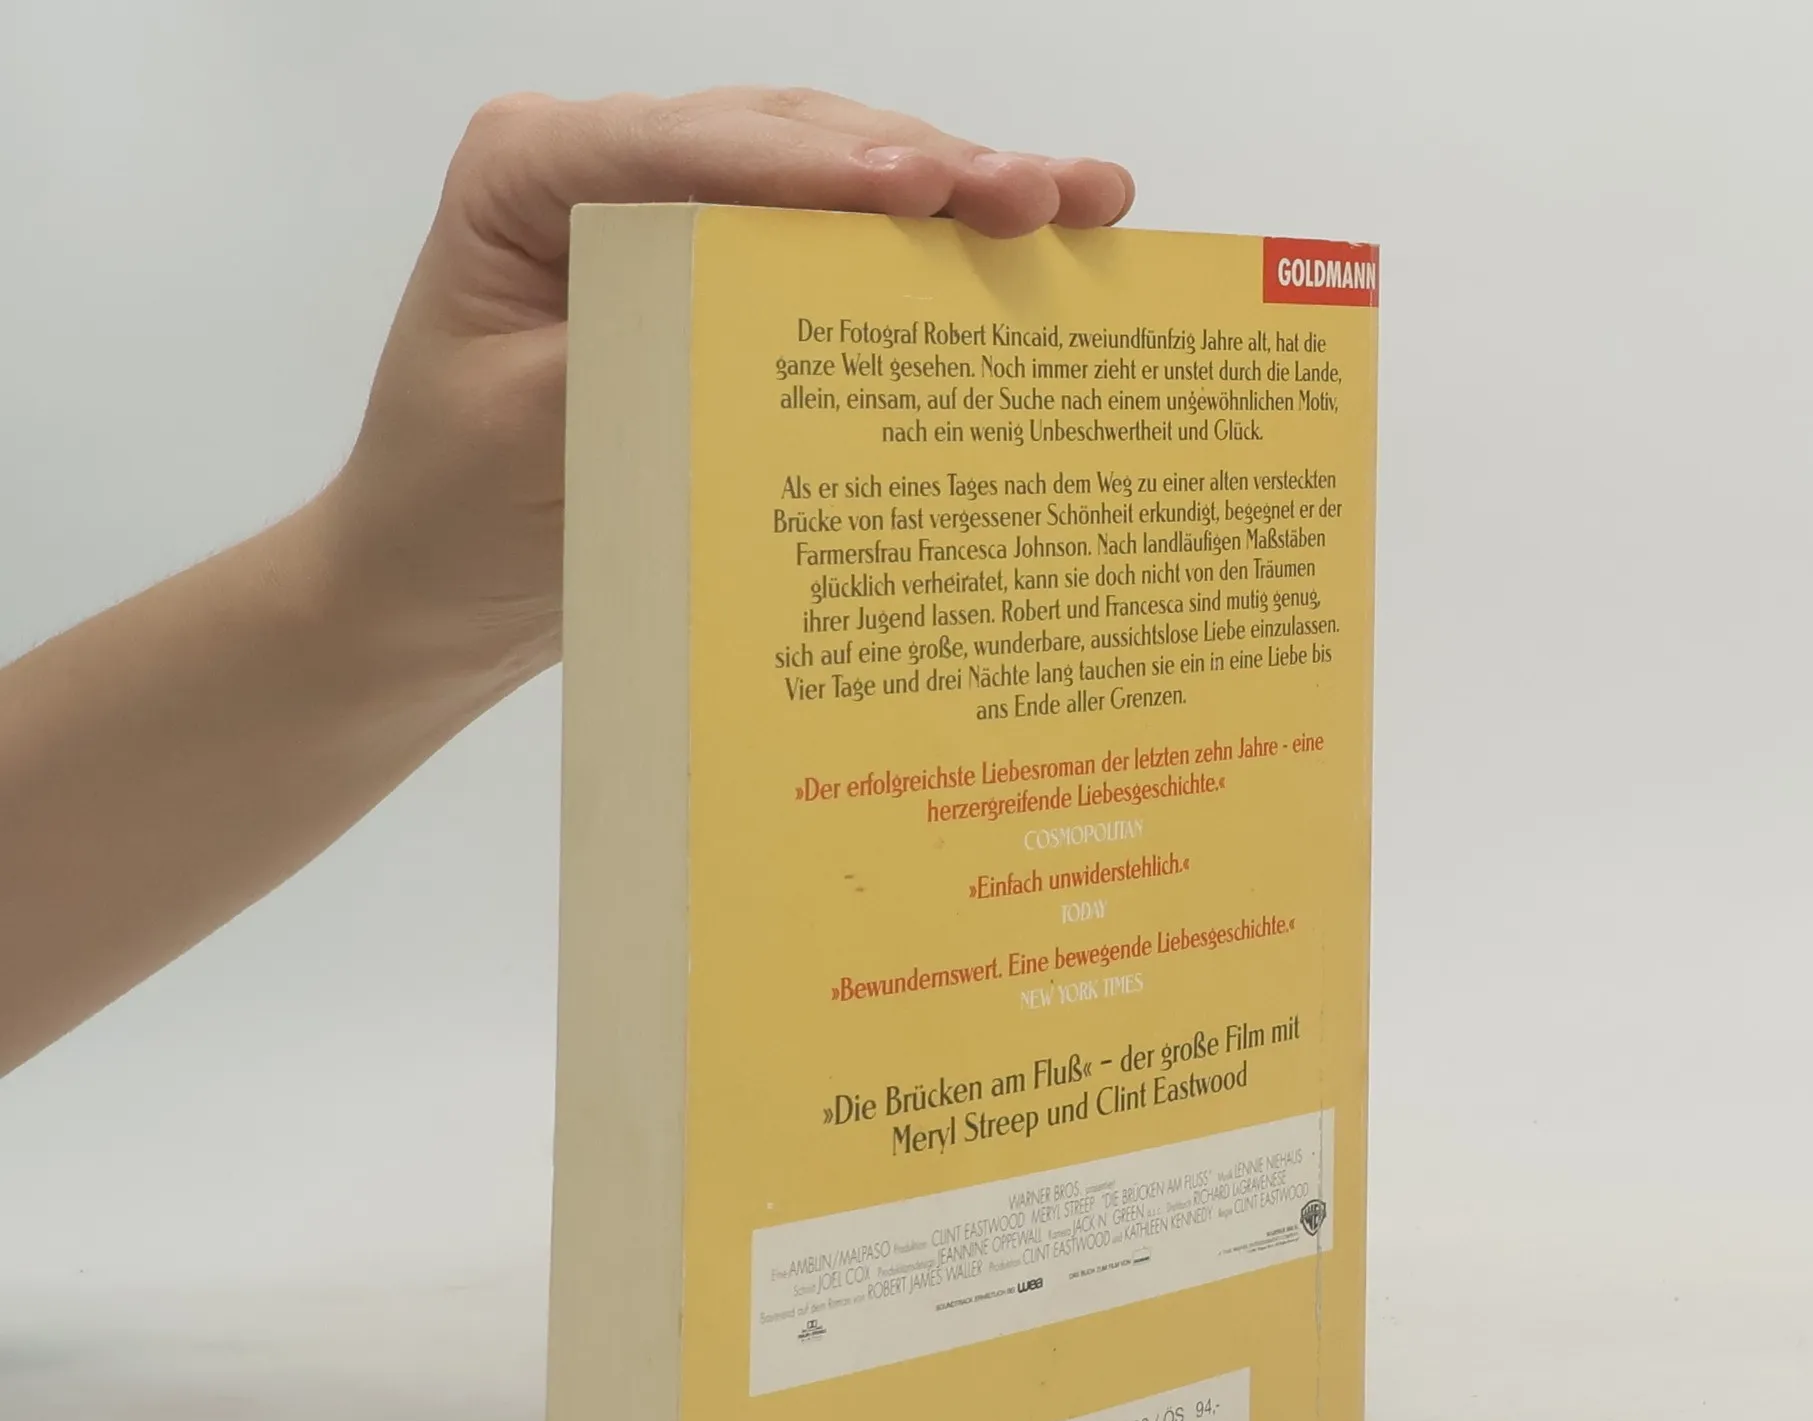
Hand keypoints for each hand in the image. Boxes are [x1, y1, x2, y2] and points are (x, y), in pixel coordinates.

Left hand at [324, 89, 1135, 700]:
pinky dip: (926, 264)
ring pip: (832, 185)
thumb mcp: (526, 435)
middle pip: (787, 144)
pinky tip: (1027, 250)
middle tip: (1051, 195)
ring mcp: (678, 225)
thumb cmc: (448, 513)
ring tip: (1082, 203)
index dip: (816, 165)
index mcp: (534, 173)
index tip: (926, 190)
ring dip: (958, 197)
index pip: (689, 149)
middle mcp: (612, 173)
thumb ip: (638, 359)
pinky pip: (832, 261)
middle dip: (928, 167)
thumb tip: (774, 327)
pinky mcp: (725, 291)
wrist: (434, 589)